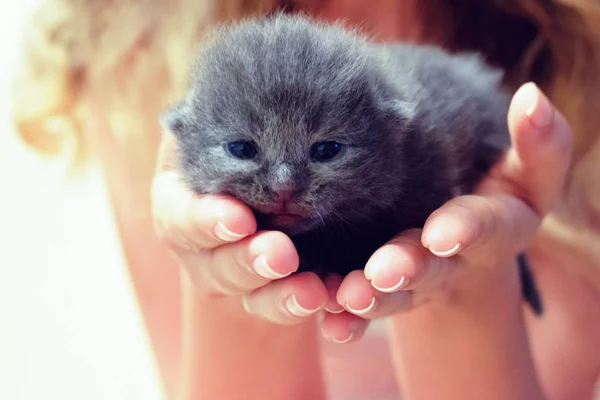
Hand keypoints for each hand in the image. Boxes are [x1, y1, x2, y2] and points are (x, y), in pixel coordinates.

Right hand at [151, 131, 329, 324]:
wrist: (268, 166)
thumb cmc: (239, 135)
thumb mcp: (219, 123)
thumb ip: (210, 126)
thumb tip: (182, 117)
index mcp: (181, 204)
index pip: (181, 218)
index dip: (205, 222)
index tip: (238, 219)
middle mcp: (203, 249)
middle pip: (217, 268)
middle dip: (248, 262)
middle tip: (281, 254)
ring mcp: (235, 276)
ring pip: (252, 298)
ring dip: (280, 296)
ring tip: (311, 290)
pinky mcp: (270, 292)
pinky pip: (285, 307)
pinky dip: (306, 306)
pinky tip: (330, 300)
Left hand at [319, 82, 572, 342]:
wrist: (460, 240)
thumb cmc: (497, 197)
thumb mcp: (529, 174)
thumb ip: (540, 144)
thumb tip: (533, 95)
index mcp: (493, 231)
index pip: (483, 228)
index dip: (465, 229)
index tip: (442, 232)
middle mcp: (450, 262)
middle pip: (430, 269)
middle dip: (407, 269)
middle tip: (383, 272)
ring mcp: (413, 281)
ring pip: (391, 294)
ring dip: (369, 299)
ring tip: (347, 297)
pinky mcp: (379, 288)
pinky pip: (362, 309)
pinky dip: (346, 320)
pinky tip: (329, 324)